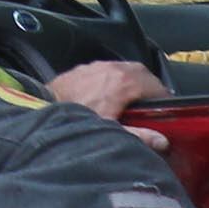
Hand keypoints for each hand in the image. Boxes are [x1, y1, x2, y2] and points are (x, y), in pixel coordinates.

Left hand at [47, 59, 168, 133]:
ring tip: (133, 99)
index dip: (164, 99)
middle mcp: (113, 69)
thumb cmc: (76, 124)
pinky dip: (115, 78)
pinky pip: (107, 69)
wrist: (41, 110)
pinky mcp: (84, 68)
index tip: (167, 110)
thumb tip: (162, 141)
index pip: (156, 86)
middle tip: (154, 104)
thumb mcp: (111, 133)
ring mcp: (97, 66)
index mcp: (125, 84)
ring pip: (125, 68)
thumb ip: (139, 136)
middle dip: (151, 87)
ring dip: (133, 81)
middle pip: (143, 73)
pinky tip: (109, 94)